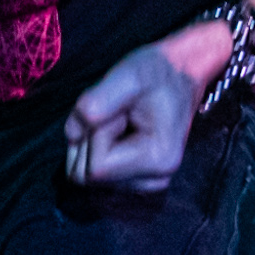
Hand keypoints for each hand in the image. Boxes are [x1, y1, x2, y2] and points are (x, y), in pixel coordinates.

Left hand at [63, 22, 228, 192]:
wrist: (181, 71)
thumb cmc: (156, 72)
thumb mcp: (126, 77)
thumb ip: (96, 103)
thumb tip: (72, 136)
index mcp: (158, 161)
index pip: (96, 168)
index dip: (94, 134)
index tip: (118, 110)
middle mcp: (154, 180)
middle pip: (87, 175)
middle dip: (90, 138)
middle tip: (117, 113)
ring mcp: (145, 183)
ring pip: (86, 175)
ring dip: (91, 141)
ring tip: (119, 118)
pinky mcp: (135, 179)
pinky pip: (93, 171)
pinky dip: (95, 147)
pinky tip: (118, 129)